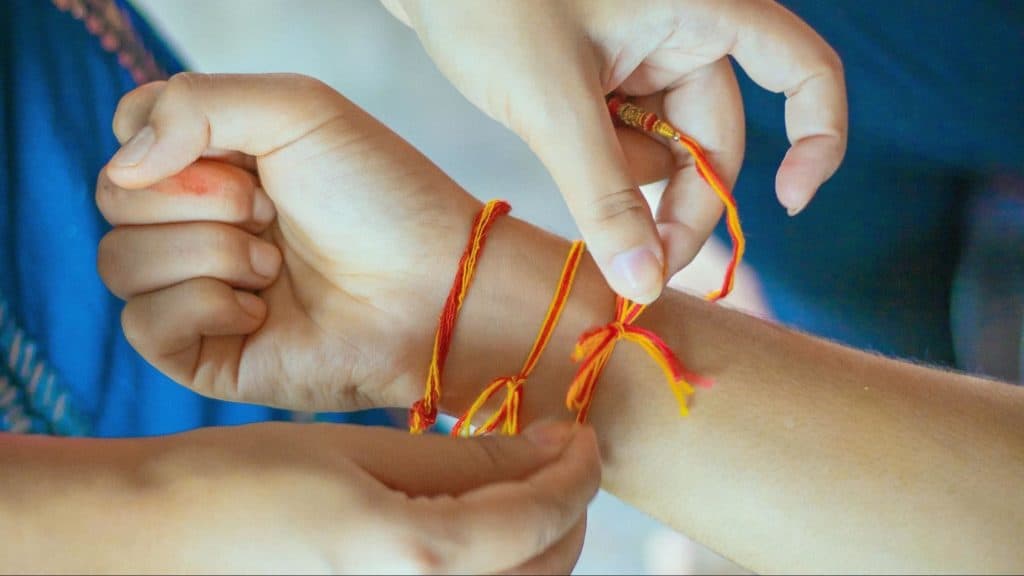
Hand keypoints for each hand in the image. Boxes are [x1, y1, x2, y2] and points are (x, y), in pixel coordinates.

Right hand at [28, 420, 599, 573]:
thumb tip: (548, 450)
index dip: (578, 471)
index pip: (543, 517)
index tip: (581, 434)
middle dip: (567, 511)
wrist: (150, 544)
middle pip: (546, 569)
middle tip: (555, 457)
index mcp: (421, 557)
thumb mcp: (358, 453)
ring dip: (538, 546)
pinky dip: (493, 570)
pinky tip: (470, 531)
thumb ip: (463, 460)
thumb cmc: (242, 483)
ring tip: (518, 491)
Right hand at [98, 73, 484, 411]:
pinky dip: (203, 306)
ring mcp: (200, 292)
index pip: (130, 143)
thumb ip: (192, 104)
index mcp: (219, 166)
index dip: (170, 143)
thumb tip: (123, 166)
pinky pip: (141, 325)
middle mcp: (202, 226)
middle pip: (115, 200)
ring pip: (119, 262)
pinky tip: (262, 310)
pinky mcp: (205, 355)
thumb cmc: (381, 198)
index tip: (247, 158)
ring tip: (276, 266)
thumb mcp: (296, 109)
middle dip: (199, 200)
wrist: (434, 288)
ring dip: (208, 253)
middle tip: (273, 213)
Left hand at [382, 0, 846, 301]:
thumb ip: (604, 197)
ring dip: (614, 172)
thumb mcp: (553, 103)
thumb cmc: (484, 0)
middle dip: (675, 205)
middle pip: (714, 141)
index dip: (817, 140)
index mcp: (705, 9)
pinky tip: (546, 125)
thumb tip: (645, 284)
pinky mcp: (601, 76)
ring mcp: (641, 56)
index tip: (787, 206)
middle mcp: (685, 31)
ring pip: (659, 150)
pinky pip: (618, 141)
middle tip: (633, 271)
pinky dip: (590, 157)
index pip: (804, 71)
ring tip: (555, 131)